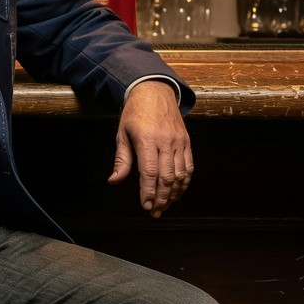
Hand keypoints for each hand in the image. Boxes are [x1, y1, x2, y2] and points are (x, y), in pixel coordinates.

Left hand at [107, 80, 193, 217]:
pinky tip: (177, 193)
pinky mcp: (186, 141)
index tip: (145, 206)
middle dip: (161, 198)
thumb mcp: (122, 133)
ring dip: (173, 194)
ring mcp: (179, 141)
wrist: (155, 91)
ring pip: (180, 175)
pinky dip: (184, 182)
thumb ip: (121, 159)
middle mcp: (165, 141)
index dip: (148, 192)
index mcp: (147, 139)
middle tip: (154, 212)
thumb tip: (114, 181)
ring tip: (164, 206)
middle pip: (166, 177)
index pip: (149, 172)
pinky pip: (189, 166)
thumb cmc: (135, 113)